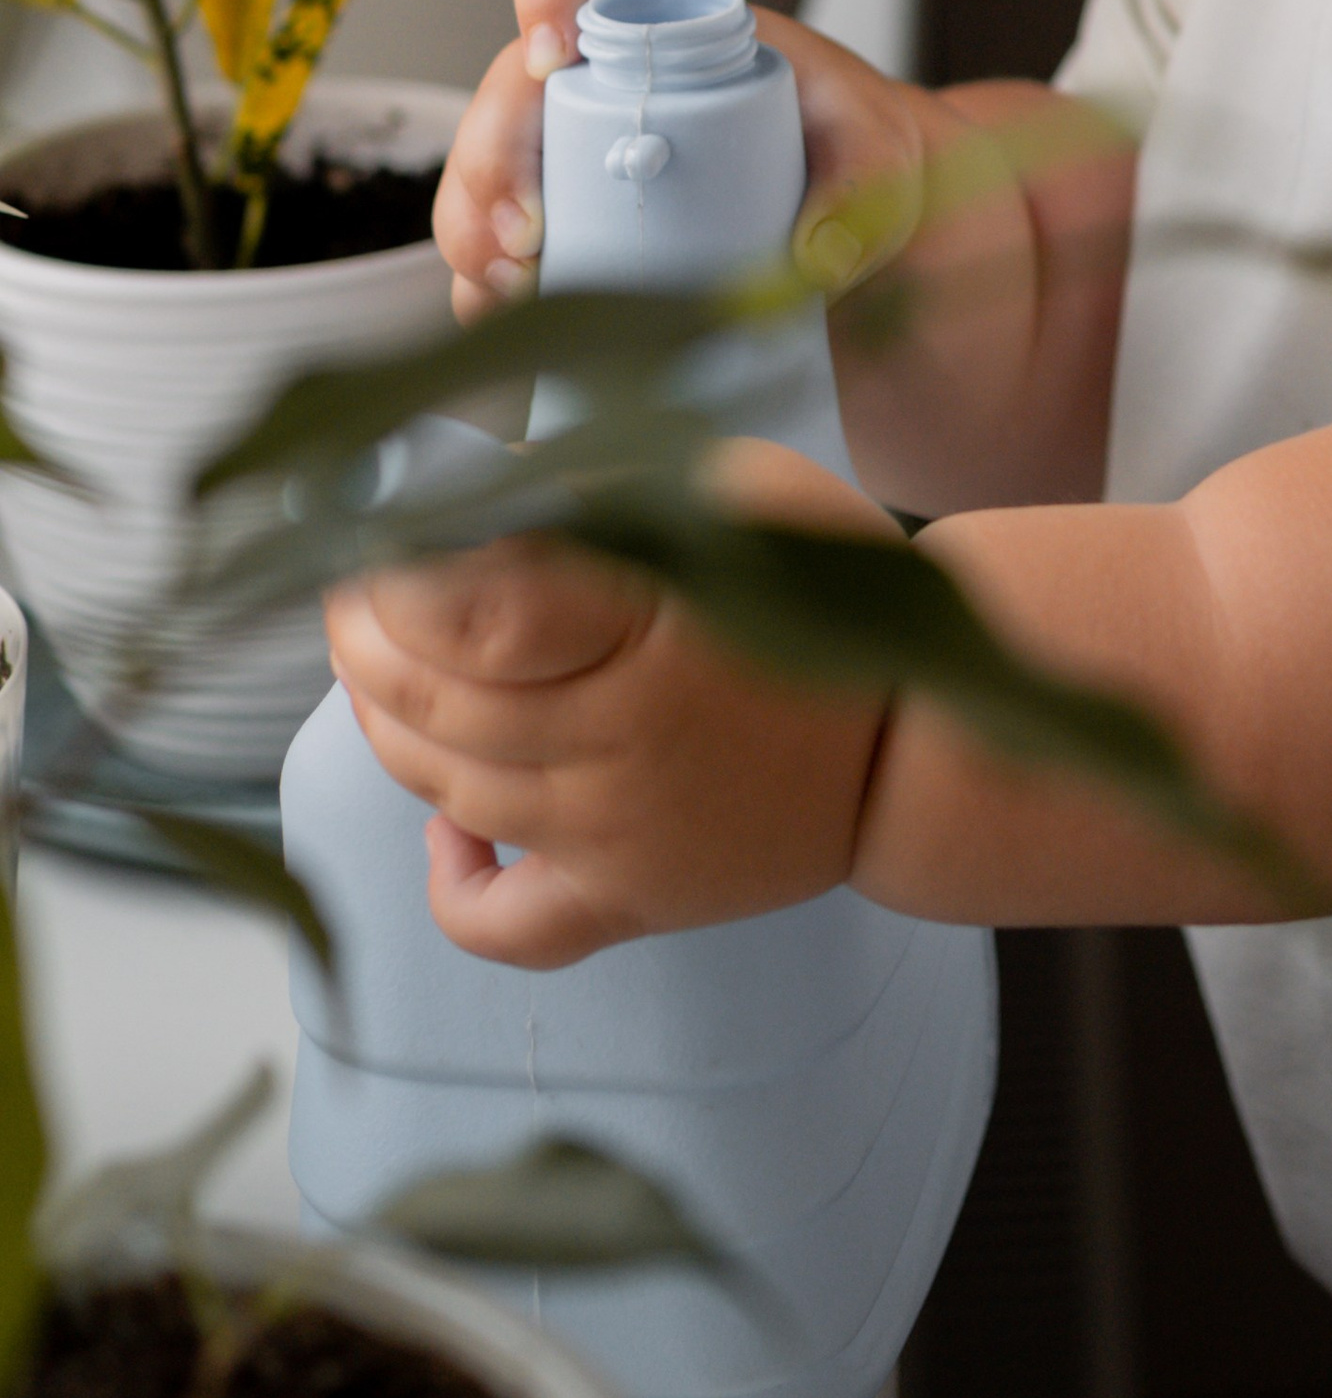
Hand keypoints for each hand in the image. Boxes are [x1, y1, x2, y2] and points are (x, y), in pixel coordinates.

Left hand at [326, 445, 893, 967]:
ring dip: (386, 724)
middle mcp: (625, 738)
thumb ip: (607, 475)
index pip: (481, 610)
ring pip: (449, 789)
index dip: (394, 581)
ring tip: (380, 668)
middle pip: (439, 701)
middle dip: (365, 640)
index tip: (361, 538)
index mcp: (654, 619)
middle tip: (346, 593)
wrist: (920, 735)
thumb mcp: (737, 487)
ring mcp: (621, 834)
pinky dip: (451, 883)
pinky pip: (507, 926)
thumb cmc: (825, 583)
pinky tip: (448, 824)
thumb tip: (465, 471)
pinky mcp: (633, 900)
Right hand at [433, 0, 935, 325]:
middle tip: (527, 227)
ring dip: (476, 228)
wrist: (852, 222)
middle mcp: (598, 85)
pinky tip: (506, 320)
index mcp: (670, 26)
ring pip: (483, 177)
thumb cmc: (848, 151)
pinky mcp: (564, 235)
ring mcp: (568, 161)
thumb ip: (859, 182)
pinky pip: (494, 256)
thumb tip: (816, 256)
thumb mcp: (875, 147)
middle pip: (512, 93)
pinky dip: (484, 289)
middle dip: (496, 155)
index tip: (555, 49)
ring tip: (514, 285)